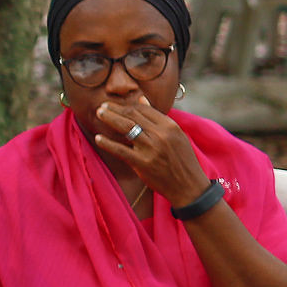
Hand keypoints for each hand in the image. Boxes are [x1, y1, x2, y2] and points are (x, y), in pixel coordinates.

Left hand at [92, 101, 212, 204]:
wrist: (189, 186)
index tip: (115, 104)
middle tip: (102, 106)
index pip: (144, 110)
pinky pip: (120, 150)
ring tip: (99, 114)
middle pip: (133, 116)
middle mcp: (161, 135)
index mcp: (170, 126)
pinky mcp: (142, 163)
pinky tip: (98, 138)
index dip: (127, 105)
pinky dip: (107, 143)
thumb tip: (142, 100)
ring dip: (110, 119)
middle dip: (115, 109)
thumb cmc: (182, 160)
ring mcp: (151, 149)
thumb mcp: (176, 135)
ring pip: (126, 128)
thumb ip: (158, 118)